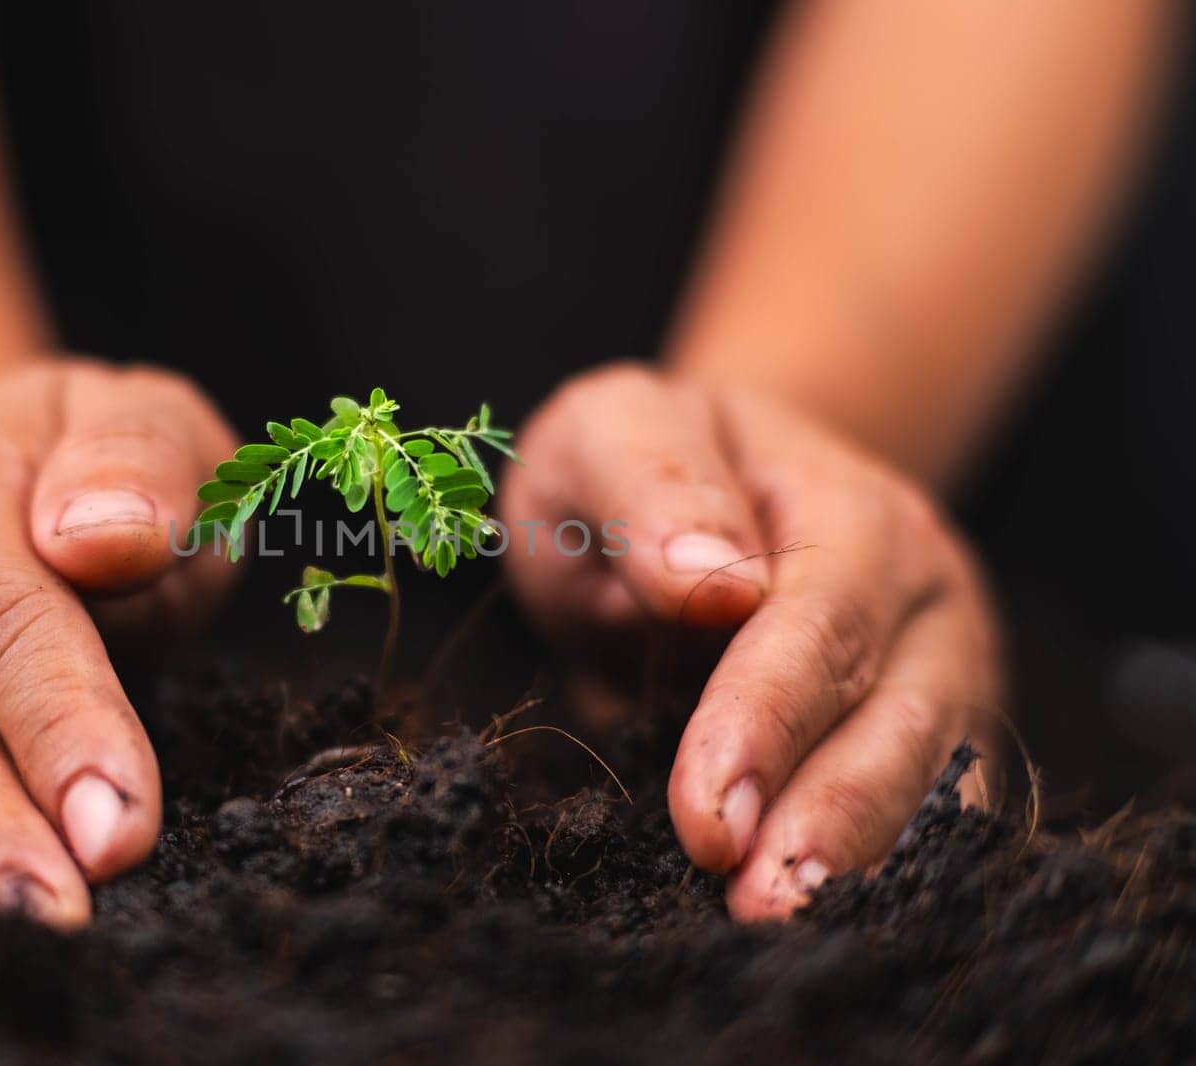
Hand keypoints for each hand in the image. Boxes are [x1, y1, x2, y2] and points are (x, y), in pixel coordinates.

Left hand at [500, 363, 1002, 919]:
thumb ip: (647, 483)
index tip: (708, 816)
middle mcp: (918, 590)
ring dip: (861, 860)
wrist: (711, 483)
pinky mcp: (934, 736)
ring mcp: (941, 667)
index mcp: (846, 505)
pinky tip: (825, 922)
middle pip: (898, 712)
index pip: (818, 619)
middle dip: (830, 816)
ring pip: (931, 777)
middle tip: (759, 903)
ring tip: (784, 927)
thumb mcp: (611, 430)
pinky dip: (883, 871)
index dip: (766, 719)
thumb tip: (706, 582)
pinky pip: (930, 812)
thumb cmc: (644, 468)